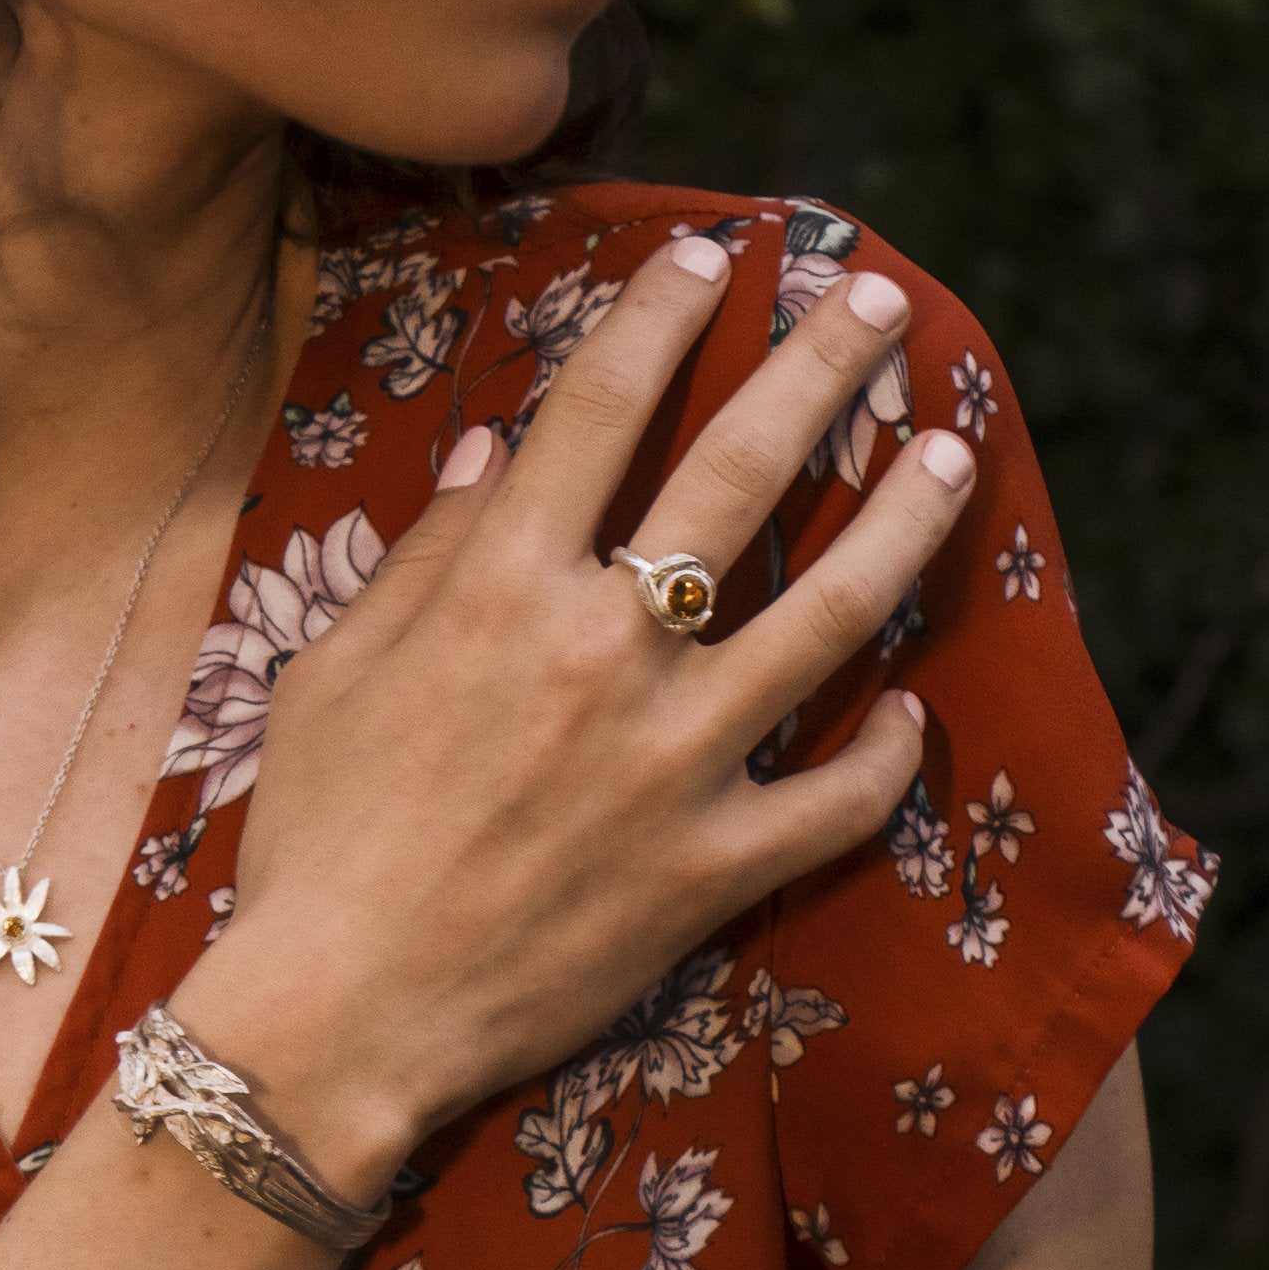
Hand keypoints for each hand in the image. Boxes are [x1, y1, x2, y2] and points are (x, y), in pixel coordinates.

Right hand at [178, 236, 976, 1199]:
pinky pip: (838, 799)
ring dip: (904, 522)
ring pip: (830, 614)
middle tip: (880, 302)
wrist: (342, 1016)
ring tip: (953, 453)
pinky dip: (886, 751)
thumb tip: (494, 450)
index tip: (710, 252)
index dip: (660, 312)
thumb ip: (422, 556)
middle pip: (740, 475)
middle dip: (822, 369)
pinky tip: (910, 706)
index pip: (600, 406)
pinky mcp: (714, 866)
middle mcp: (604, 650)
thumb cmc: (316, 834)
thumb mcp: (334, 671)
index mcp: (498, 588)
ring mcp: (675, 760)